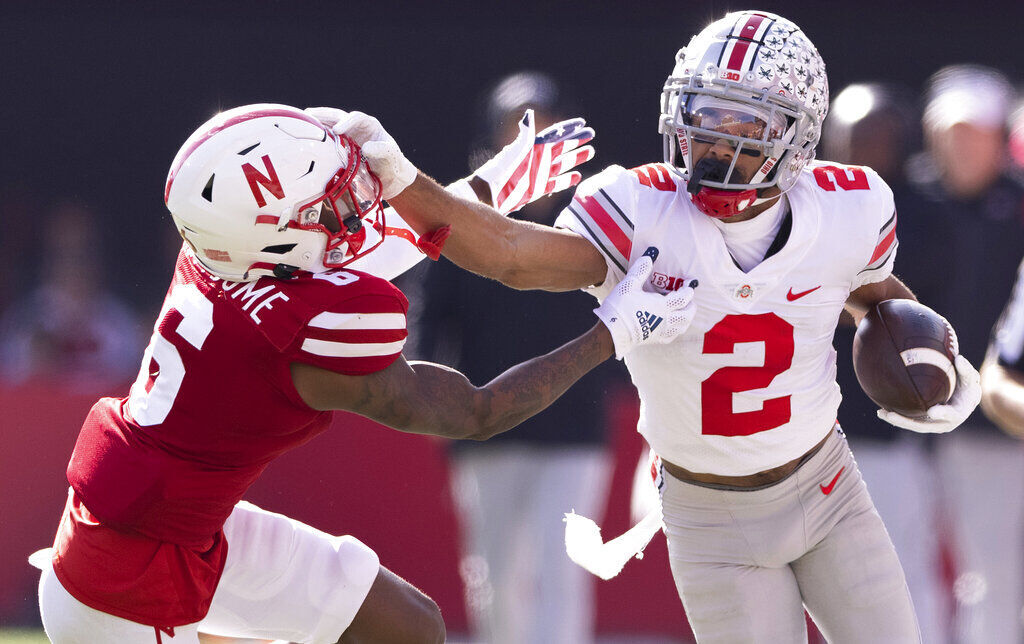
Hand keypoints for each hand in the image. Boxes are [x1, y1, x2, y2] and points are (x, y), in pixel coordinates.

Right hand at [305, 107, 416, 199]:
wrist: (391, 179)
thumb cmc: (393, 165)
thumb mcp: (391, 157)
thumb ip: (382, 151)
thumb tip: (366, 147)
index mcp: (370, 126)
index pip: (356, 118)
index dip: (346, 122)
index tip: (338, 130)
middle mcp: (357, 129)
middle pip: (338, 117)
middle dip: (323, 115)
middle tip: (308, 116)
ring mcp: (347, 138)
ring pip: (329, 127)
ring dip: (316, 124)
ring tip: (300, 124)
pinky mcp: (341, 149)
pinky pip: (327, 141)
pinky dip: (317, 140)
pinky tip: (305, 141)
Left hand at [473, 109, 594, 214]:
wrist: (492, 193)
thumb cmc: (502, 170)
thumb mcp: (516, 150)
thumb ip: (525, 134)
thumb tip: (529, 114)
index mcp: (533, 147)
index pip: (555, 134)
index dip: (569, 128)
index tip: (583, 122)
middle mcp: (537, 159)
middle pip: (562, 147)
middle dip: (577, 141)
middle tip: (592, 135)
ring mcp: (538, 174)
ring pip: (562, 164)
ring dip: (576, 158)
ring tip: (590, 152)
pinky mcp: (538, 189)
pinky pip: (556, 183)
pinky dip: (567, 180)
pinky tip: (578, 176)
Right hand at [594, 247, 696, 358]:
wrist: (611, 332)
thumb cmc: (620, 307)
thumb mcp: (630, 285)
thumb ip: (641, 269)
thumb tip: (651, 254)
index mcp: (662, 306)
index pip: (683, 298)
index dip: (689, 289)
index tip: (690, 283)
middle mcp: (666, 320)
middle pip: (687, 314)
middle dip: (691, 304)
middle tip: (688, 297)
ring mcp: (662, 331)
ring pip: (683, 326)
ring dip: (687, 317)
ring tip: (684, 310)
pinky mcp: (656, 339)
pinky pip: (672, 335)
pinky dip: (677, 329)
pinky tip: (673, 325)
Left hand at [877, 354, 981, 432]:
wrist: (964, 400)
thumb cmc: (967, 388)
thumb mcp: (970, 379)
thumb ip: (966, 370)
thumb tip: (959, 358)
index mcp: (957, 413)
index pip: (950, 414)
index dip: (941, 413)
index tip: (931, 411)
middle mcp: (944, 423)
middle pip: (923, 425)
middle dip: (906, 422)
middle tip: (891, 415)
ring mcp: (932, 424)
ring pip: (913, 425)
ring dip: (897, 420)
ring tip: (881, 413)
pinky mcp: (923, 422)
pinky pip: (909, 421)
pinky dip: (897, 417)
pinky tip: (882, 411)